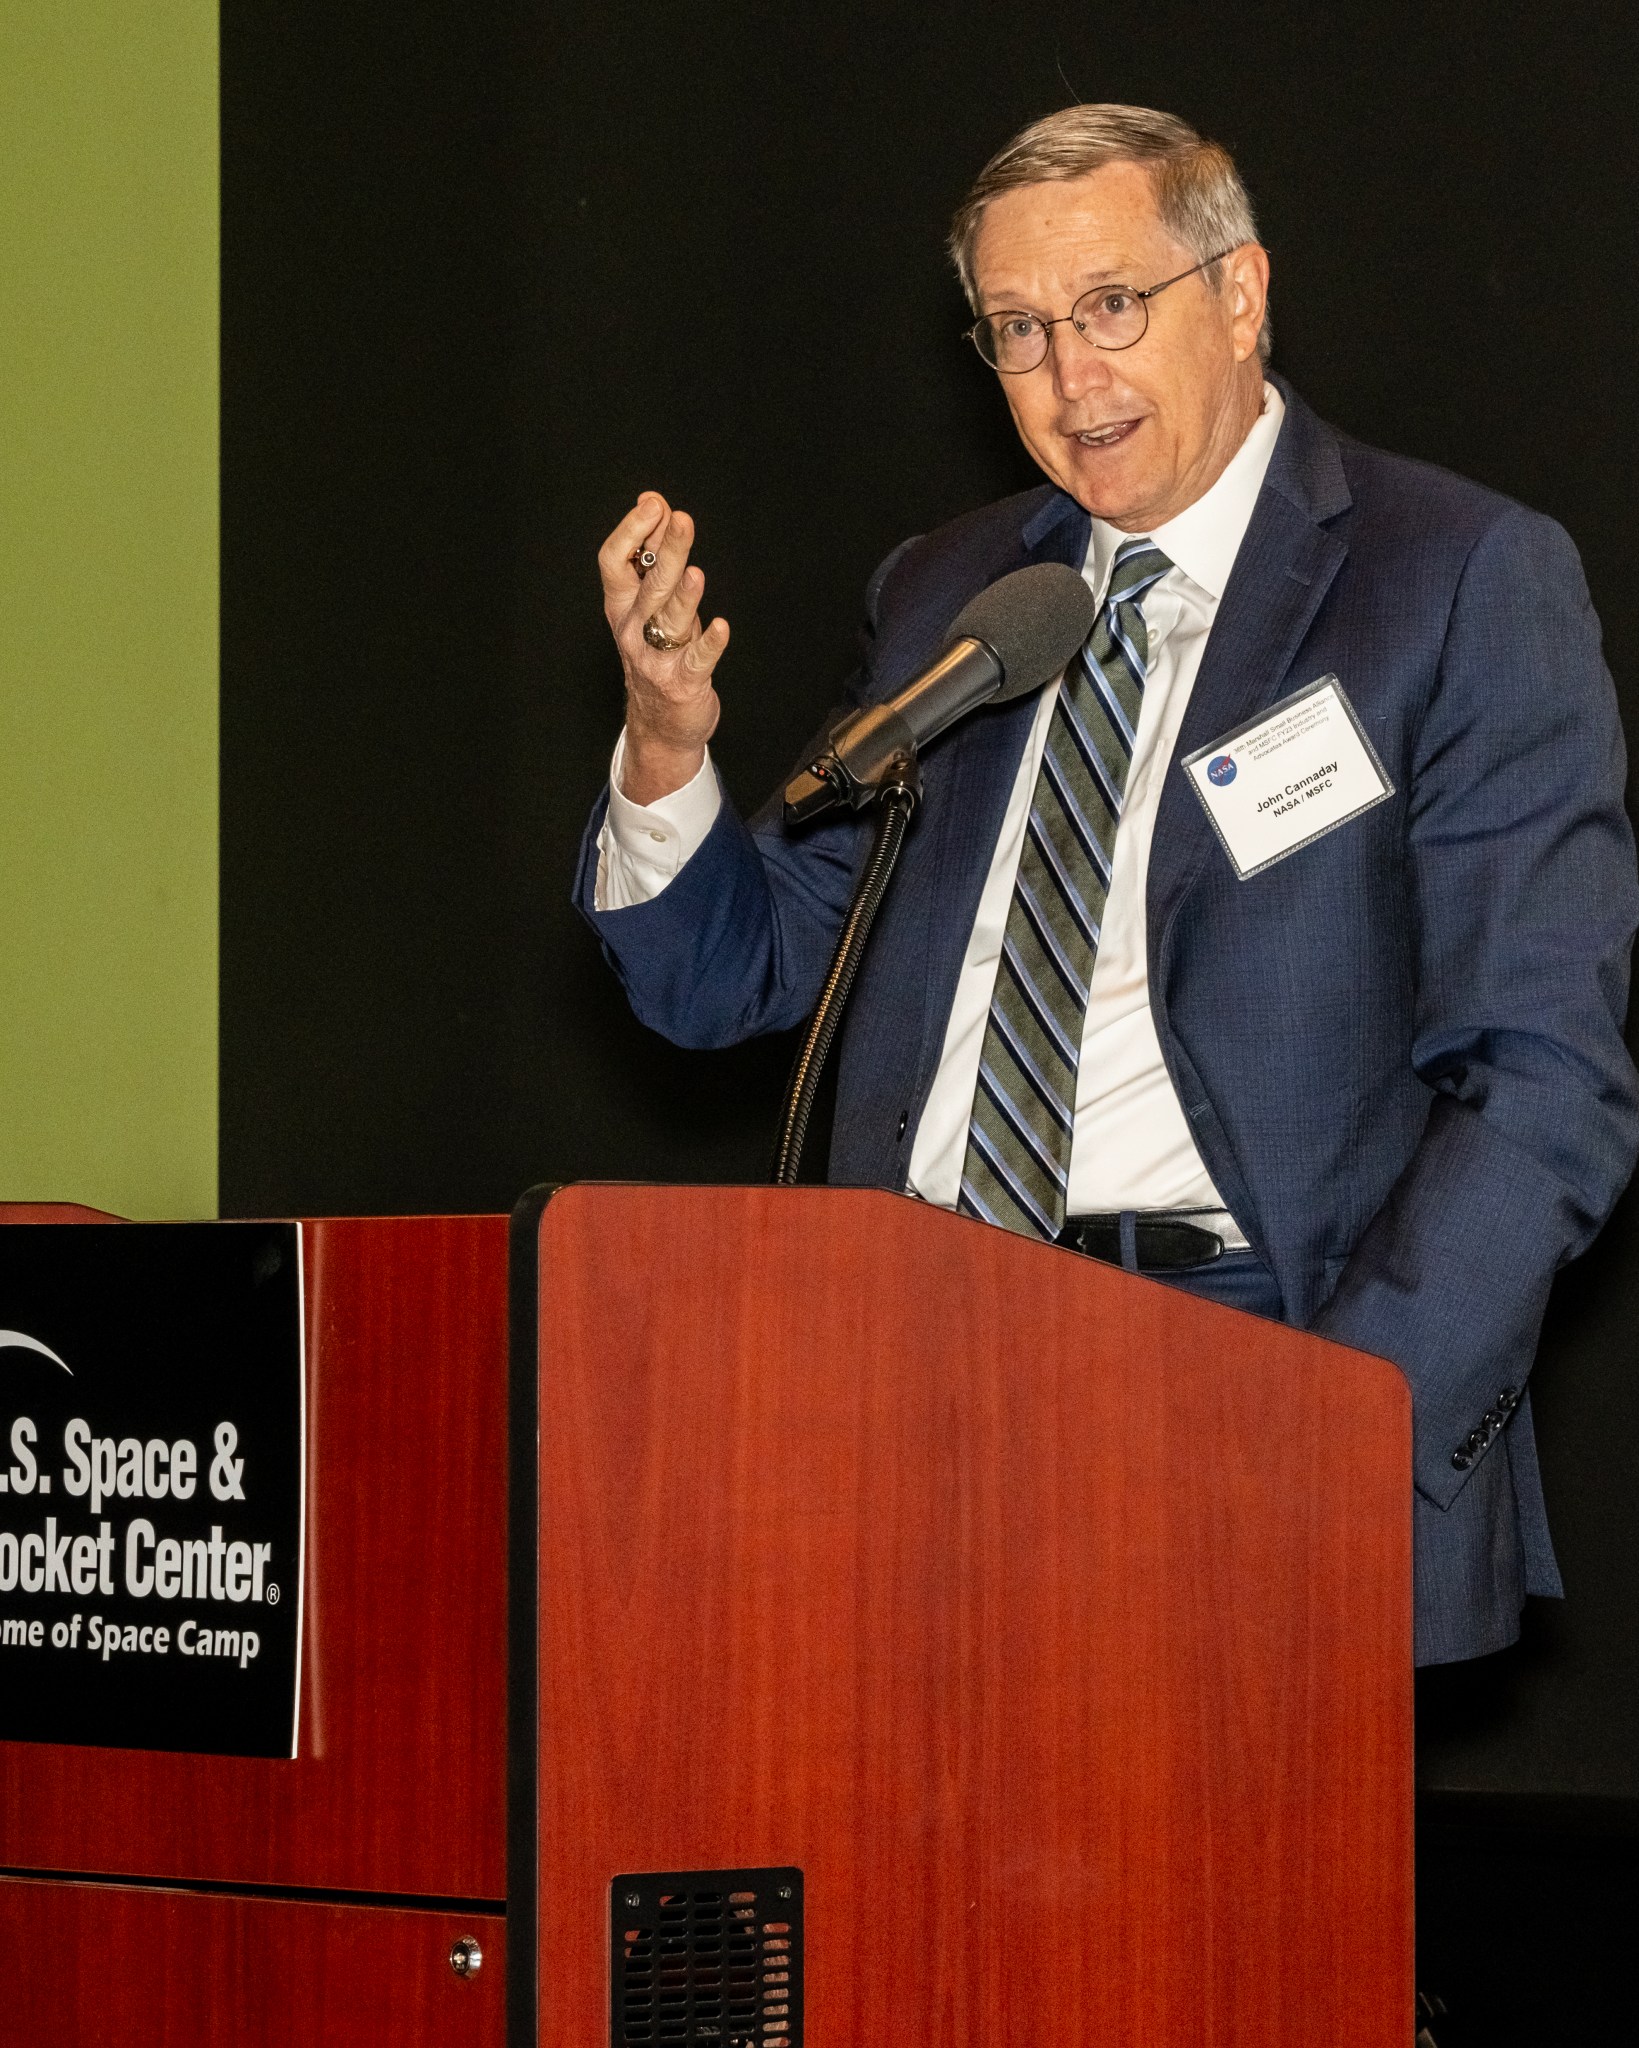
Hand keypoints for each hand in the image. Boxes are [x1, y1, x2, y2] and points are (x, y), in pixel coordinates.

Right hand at [598, 492, 730, 803]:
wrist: (659, 724)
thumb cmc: (657, 654)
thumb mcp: (649, 606)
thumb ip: (653, 557)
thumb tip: (657, 506)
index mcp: (622, 607)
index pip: (614, 562)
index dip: (631, 531)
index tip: (653, 504)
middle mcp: (634, 630)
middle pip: (649, 585)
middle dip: (668, 551)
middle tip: (682, 520)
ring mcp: (657, 658)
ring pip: (670, 620)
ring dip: (684, 596)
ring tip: (695, 574)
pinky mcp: (684, 682)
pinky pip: (698, 660)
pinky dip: (710, 644)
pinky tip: (721, 627)